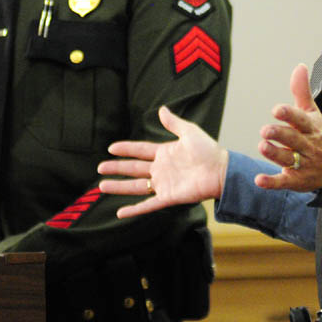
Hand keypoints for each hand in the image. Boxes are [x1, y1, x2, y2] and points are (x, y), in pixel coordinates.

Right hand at [98, 106, 228, 218]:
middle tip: (100, 167)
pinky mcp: (168, 197)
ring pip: (135, 187)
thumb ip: (174, 123)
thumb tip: (161, 109)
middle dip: (116, 168)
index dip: (126, 149)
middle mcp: (161, 169)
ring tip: (101, 186)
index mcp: (165, 153)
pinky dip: (134, 209)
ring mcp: (163, 184)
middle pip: (133, 169)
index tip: (111, 148)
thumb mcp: (189, 132)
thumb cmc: (208, 150)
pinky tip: (120, 212)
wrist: (220, 170)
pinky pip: (148, 205)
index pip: (140, 150)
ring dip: (119, 187)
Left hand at [254, 63, 321, 191]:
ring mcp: (303, 164)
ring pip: (289, 159)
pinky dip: (272, 182)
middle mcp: (308, 146)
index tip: (277, 109)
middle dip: (280, 134)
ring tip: (262, 146)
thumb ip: (302, 91)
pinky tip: (259, 180)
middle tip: (265, 130)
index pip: (301, 119)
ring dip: (275, 154)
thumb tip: (299, 67)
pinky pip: (284, 182)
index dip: (289, 114)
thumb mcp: (312, 113)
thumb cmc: (318, 136)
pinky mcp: (296, 180)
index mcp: (311, 128)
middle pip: (294, 139)